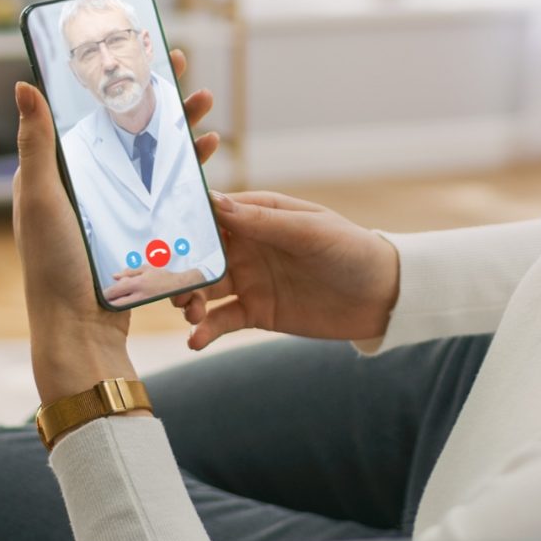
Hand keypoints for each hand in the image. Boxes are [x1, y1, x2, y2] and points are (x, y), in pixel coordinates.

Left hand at [14, 49, 218, 403]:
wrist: (81, 328)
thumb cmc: (53, 264)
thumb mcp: (43, 198)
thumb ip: (37, 144)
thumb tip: (24, 85)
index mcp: (63, 169)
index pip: (95, 111)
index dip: (119, 78)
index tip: (141, 50)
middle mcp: (92, 182)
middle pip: (132, 126)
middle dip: (161, 95)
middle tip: (184, 66)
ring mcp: (119, 205)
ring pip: (156, 155)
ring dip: (182, 129)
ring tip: (207, 107)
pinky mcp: (142, 228)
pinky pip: (169, 190)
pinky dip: (189, 171)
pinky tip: (207, 156)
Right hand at [173, 192, 400, 350]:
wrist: (382, 296)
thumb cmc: (350, 249)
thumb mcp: (310, 231)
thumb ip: (263, 221)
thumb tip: (215, 201)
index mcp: (258, 215)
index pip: (211, 213)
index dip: (183, 221)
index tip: (157, 234)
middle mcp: (247, 245)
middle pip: (198, 253)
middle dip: (177, 267)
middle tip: (165, 283)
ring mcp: (249, 279)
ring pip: (204, 288)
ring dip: (187, 298)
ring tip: (189, 312)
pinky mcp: (256, 312)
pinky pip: (222, 320)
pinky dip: (205, 330)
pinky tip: (195, 340)